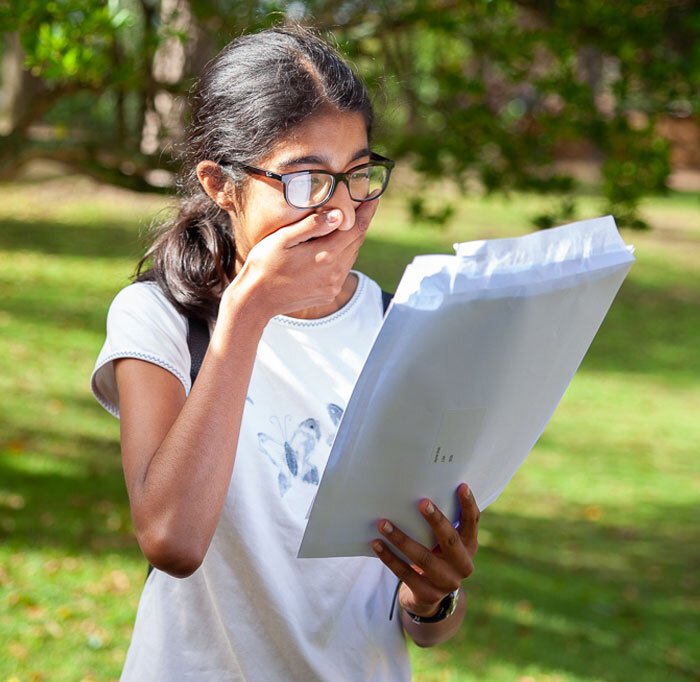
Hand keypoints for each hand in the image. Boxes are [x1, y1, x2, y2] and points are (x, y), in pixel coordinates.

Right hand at [225, 200, 377, 318]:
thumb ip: (312, 225)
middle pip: (356, 242)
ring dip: (351, 240)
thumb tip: (339, 215)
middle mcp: (334, 273)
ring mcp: (332, 286)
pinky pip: (342, 270)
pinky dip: (342, 256)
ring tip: (346, 224)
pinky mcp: (328, 294)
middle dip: (360, 222)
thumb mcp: (283, 238)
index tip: (374, 195)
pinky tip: (332, 247)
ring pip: (351, 256)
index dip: (367, 211)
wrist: (256, 300)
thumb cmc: (264, 265)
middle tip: (363, 204)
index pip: (356, 228)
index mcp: (325, 256)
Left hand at [372, 483, 478, 616]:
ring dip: (402, 539)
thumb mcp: (444, 544)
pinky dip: (389, 557)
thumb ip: (441, 525)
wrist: (429, 598)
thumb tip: (419, 491)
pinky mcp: (427, 594)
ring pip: (423, 558)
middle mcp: (462, 565)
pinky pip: (405, 573)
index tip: (461, 486)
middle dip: (436, 520)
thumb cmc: (435, 557)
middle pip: (450, 540)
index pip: (472, 523)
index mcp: (469, 547)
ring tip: (383, 523)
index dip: (468, 505)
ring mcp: (446, 582)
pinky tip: (377, 543)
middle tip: (421, 502)